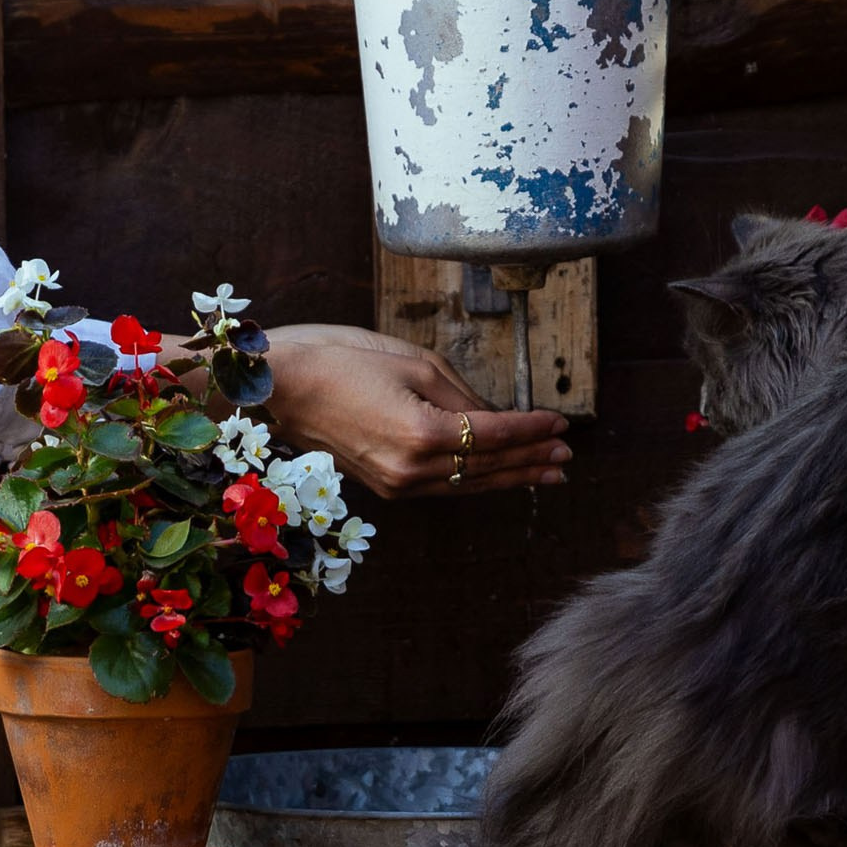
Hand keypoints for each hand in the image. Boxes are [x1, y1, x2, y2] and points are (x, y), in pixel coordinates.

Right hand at [264, 326, 572, 501]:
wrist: (282, 388)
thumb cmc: (341, 360)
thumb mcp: (412, 362)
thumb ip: (460, 395)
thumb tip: (493, 419)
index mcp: (423, 432)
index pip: (494, 435)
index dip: (532, 429)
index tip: (560, 424)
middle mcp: (413, 468)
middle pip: (488, 467)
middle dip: (531, 459)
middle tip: (565, 456)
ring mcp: (398, 483)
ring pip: (469, 484)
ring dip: (511, 478)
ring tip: (546, 473)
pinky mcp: (386, 485)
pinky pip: (444, 486)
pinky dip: (476, 480)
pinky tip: (496, 476)